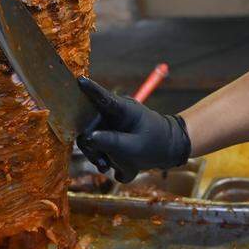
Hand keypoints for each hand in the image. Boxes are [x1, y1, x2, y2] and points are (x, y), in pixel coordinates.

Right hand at [76, 77, 190, 182]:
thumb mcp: (135, 147)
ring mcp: (111, 123)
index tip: (80, 80)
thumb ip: (113, 142)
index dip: (91, 90)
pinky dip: (102, 157)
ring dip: (96, 154)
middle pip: (90, 124)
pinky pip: (98, 144)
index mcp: (124, 109)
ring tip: (106, 167)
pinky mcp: (110, 134)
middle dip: (91, 144)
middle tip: (101, 162)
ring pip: (91, 137)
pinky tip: (111, 167)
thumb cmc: (156, 144)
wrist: (168, 149)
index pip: (105, 98)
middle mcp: (114, 113)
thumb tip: (88, 137)